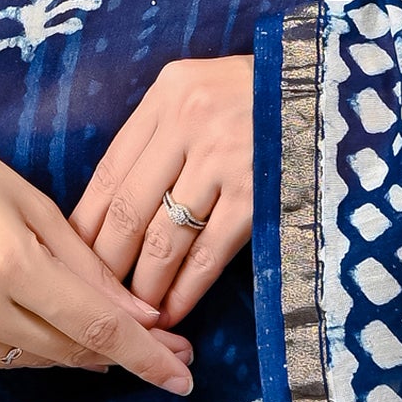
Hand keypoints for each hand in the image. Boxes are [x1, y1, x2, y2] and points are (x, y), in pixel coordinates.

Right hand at [0, 95, 193, 391]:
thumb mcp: (28, 202)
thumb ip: (85, 264)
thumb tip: (141, 316)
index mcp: (5, 263)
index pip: (93, 325)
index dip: (145, 354)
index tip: (183, 375)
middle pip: (69, 349)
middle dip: (122, 352)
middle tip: (168, 349)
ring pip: (34, 359)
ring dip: (75, 348)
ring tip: (110, 331)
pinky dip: (27, 344)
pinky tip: (42, 322)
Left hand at [69, 56, 253, 327]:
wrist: (328, 87)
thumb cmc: (257, 92)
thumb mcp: (199, 90)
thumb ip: (158, 134)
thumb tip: (110, 206)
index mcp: (167, 94)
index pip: (108, 171)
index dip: (86, 225)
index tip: (73, 261)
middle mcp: (190, 122)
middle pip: (128, 209)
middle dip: (107, 265)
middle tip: (97, 299)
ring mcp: (226, 157)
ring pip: (164, 238)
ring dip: (144, 285)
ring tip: (135, 314)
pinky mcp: (259, 191)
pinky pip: (209, 252)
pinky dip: (187, 289)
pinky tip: (174, 310)